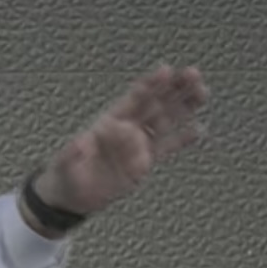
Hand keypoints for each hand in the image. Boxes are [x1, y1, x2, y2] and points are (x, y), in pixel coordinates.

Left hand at [33, 63, 208, 216]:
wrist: (71, 197)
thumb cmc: (65, 175)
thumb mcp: (64, 164)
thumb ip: (72, 153)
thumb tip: (80, 143)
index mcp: (108, 123)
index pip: (133, 99)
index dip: (149, 85)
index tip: (166, 71)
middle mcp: (126, 129)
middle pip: (154, 103)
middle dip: (174, 88)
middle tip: (193, 74)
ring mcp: (136, 144)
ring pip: (165, 120)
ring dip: (184, 106)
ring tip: (202, 91)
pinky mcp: (143, 162)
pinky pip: (166, 147)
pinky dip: (183, 139)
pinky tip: (199, 129)